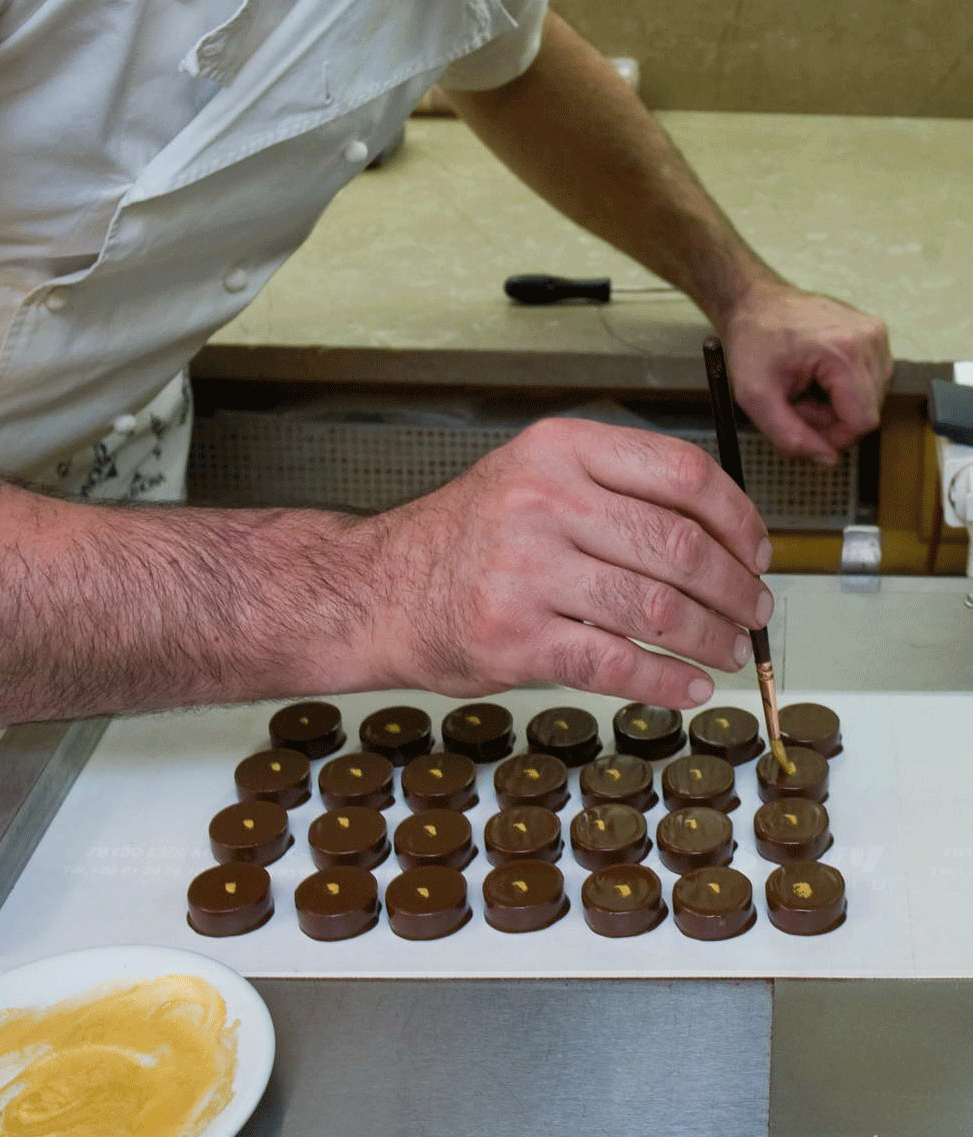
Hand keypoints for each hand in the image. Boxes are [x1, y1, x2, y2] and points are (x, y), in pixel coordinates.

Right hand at [356, 418, 772, 706]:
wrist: (378, 589)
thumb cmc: (468, 539)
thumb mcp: (533, 478)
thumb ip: (615, 491)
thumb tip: (723, 539)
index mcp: (559, 450)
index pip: (681, 475)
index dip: (738, 518)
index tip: (758, 551)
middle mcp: (544, 500)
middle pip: (679, 546)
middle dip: (735, 589)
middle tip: (754, 610)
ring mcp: (527, 571)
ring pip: (656, 608)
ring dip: (709, 638)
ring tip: (726, 650)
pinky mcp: (516, 638)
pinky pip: (616, 663)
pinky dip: (666, 682)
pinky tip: (688, 687)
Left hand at [721, 282, 892, 464]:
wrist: (755, 302)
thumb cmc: (752, 341)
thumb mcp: (755, 396)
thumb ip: (789, 436)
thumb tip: (827, 460)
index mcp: (845, 352)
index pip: (862, 422)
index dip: (832, 437)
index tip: (800, 423)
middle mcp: (871, 339)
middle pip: (867, 412)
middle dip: (830, 420)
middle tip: (794, 402)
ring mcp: (877, 334)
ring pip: (870, 400)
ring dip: (836, 406)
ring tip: (804, 387)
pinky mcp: (876, 334)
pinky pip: (870, 382)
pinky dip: (843, 389)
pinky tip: (817, 377)